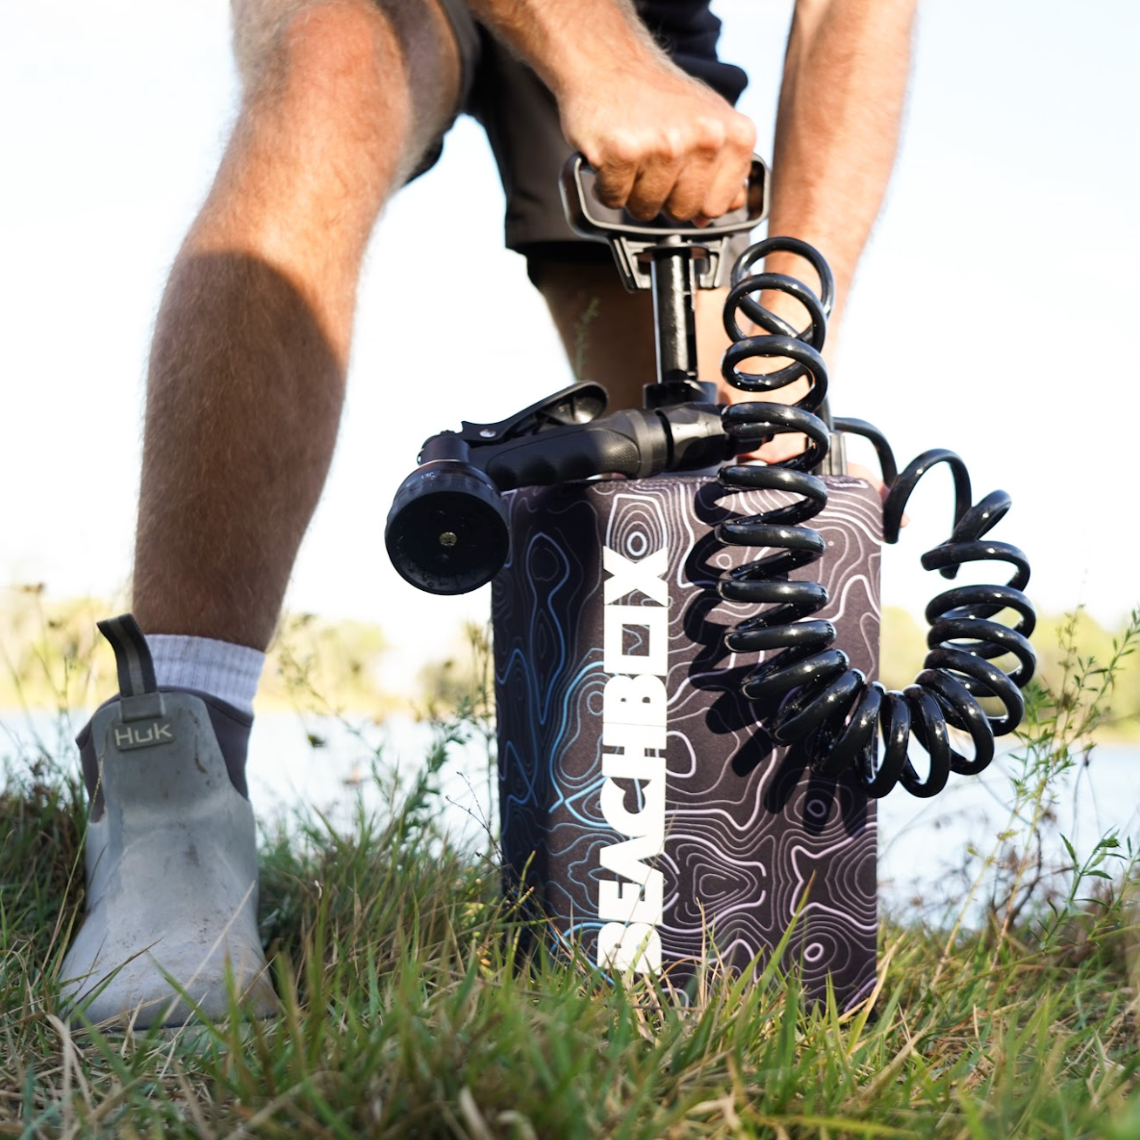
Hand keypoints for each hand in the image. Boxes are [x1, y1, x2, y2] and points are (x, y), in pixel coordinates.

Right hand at [557, 55, 755, 222]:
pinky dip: (606, 185)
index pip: (718, 206)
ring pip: (646, 210)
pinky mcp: (625, 152)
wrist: (608, 60)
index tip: (681, 176)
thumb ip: (726, 168)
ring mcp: (666, 146)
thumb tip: (733, 205)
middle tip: (652, 161)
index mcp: (735, 135)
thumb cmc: (657, 95)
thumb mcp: (708, 122)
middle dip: (662, 197)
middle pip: (682, 212)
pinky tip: (613, 155)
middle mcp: (707, 138)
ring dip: (632, 191)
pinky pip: (614, 200)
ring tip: (633, 155)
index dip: (693, 198)